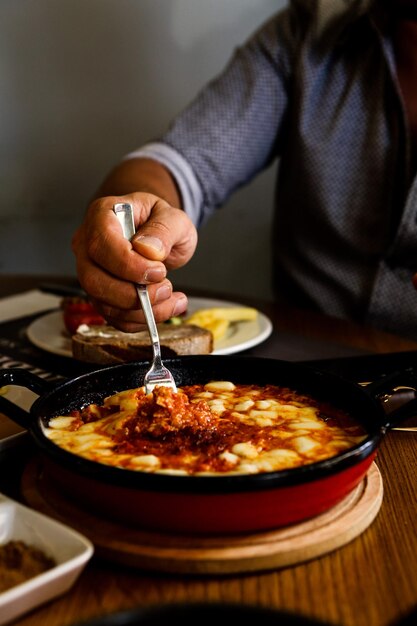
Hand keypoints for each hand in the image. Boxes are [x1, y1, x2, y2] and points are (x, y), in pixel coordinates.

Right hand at [72, 192, 197, 330]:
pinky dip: (141, 320)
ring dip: (141, 311)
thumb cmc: (160, 222)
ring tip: (172, 299)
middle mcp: (87, 244)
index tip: (159, 271)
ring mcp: (91, 272)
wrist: (159, 236)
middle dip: (131, 295)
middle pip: (94, 279)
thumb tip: (148, 250)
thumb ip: (163, 230)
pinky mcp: (100, 294)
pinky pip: (114, 316)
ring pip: (103, 303)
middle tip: (165, 289)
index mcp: (102, 216)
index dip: (128, 264)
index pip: (102, 244)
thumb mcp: (173, 218)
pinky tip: (165, 308)